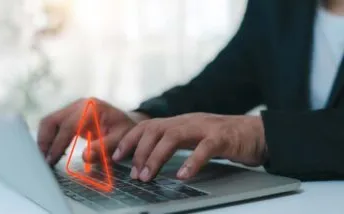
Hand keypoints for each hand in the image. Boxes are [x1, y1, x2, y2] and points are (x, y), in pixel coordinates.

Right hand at [38, 98, 148, 164]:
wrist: (128, 122)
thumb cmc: (125, 130)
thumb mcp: (119, 140)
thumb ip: (103, 148)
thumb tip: (85, 156)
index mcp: (92, 108)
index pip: (68, 126)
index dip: (58, 144)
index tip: (51, 160)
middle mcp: (80, 104)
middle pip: (52, 120)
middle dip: (45, 141)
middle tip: (43, 160)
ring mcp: (74, 107)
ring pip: (50, 121)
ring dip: (45, 139)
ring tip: (46, 158)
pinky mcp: (72, 113)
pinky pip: (55, 123)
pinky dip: (51, 137)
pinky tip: (53, 151)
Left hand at [112, 113, 266, 181]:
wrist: (257, 133)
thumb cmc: (223, 138)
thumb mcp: (193, 138)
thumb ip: (174, 144)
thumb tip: (148, 160)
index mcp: (180, 122)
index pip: (148, 126)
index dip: (129, 140)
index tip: (116, 157)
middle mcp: (188, 121)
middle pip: (155, 129)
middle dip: (138, 151)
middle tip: (133, 173)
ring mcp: (205, 127)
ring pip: (174, 136)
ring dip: (156, 157)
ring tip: (147, 176)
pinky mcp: (222, 137)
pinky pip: (204, 148)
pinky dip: (191, 162)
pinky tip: (182, 176)